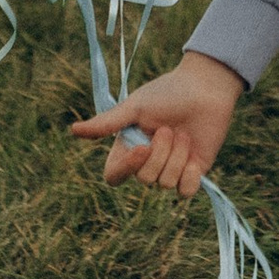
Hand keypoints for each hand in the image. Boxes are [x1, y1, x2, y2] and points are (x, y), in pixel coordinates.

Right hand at [69, 50, 244, 197]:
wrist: (205, 87)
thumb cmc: (167, 93)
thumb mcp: (135, 107)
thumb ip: (108, 123)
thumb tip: (73, 130)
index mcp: (129, 148)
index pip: (114, 176)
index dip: (126, 169)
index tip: (143, 147)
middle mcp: (147, 162)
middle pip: (145, 179)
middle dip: (160, 153)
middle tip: (168, 128)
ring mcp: (171, 169)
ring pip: (166, 183)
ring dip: (178, 155)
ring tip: (183, 133)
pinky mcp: (193, 173)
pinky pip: (185, 191)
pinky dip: (190, 176)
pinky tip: (195, 158)